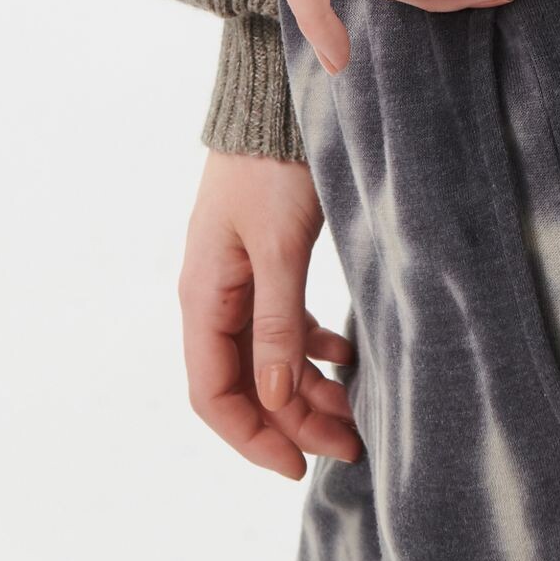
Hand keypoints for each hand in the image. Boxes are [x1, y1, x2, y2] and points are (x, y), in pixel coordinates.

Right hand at [179, 149, 361, 477]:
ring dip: (306, 387)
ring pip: (268, 355)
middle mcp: (214, 294)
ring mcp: (239, 276)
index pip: (213, 394)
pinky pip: (283, 322)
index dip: (253, 437)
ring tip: (355, 408)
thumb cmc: (273, 165)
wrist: (278, 95)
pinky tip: (346, 354)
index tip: (300, 465)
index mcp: (204, 296)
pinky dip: (312, 345)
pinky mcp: (265, 257)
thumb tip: (273, 398)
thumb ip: (277, 322)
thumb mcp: (280, 247)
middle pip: (245, 381)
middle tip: (350, 444)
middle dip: (293, 420)